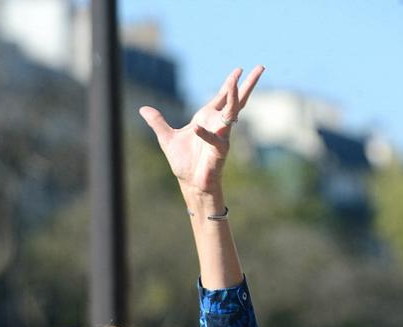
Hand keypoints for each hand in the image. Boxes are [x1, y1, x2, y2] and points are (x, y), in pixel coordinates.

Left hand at [139, 66, 264, 198]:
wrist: (190, 183)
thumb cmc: (184, 163)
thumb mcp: (167, 138)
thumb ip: (158, 122)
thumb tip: (143, 109)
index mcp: (207, 118)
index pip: (222, 97)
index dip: (230, 84)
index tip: (239, 70)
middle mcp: (218, 125)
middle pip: (237, 101)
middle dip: (248, 84)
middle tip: (260, 67)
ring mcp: (222, 136)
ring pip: (232, 113)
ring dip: (234, 98)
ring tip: (237, 83)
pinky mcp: (220, 150)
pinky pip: (214, 138)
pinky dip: (205, 133)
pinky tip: (196, 128)